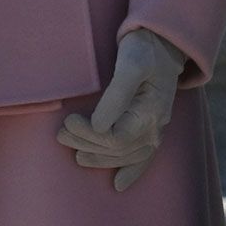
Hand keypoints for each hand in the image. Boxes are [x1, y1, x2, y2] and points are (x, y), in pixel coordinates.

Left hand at [58, 28, 187, 192]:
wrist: (163, 41)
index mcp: (152, 110)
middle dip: (86, 143)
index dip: (90, 135)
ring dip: (97, 157)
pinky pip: (144, 158)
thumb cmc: (145, 48)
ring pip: (126, 156)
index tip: (69, 121)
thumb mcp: (132, 62)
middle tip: (62, 132)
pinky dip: (131, 172)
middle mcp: (157, 125)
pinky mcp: (151, 128)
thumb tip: (99, 126)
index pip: (117, 139)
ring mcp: (156, 129)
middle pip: (118, 150)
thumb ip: (117, 94)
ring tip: (72, 148)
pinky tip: (118, 185)